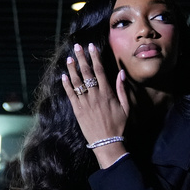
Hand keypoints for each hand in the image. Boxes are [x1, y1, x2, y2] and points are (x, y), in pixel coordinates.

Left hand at [62, 43, 129, 164]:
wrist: (107, 143)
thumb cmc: (119, 125)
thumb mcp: (126, 107)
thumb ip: (122, 89)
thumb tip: (121, 73)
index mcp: (107, 93)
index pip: (99, 70)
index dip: (95, 57)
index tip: (91, 47)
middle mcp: (95, 95)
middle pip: (87, 72)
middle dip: (81, 58)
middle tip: (77, 46)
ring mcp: (85, 103)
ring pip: (76, 82)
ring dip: (72, 69)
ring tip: (69, 58)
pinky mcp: (77, 110)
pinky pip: (70, 95)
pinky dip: (66, 85)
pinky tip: (63, 76)